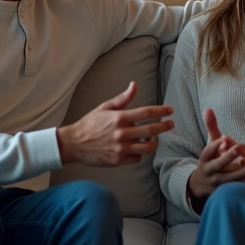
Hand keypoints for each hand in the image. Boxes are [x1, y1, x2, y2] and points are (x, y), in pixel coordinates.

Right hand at [57, 82, 174, 166]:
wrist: (73, 143)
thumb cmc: (89, 124)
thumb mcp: (105, 107)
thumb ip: (122, 99)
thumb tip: (134, 84)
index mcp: (119, 118)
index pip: (146, 112)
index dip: (161, 111)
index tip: (170, 110)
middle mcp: (121, 133)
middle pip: (151, 130)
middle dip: (164, 126)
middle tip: (170, 124)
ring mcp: (120, 148)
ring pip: (147, 147)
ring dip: (153, 142)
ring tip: (153, 139)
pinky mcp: (118, 160)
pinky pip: (137, 158)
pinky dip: (139, 153)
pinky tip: (137, 148)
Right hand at [187, 109, 244, 198]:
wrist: (204, 183)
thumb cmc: (211, 158)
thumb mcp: (210, 143)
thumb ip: (211, 126)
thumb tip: (208, 108)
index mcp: (204, 158)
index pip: (208, 150)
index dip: (216, 145)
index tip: (224, 139)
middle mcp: (209, 170)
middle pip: (216, 165)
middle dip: (226, 158)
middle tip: (237, 149)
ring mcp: (216, 182)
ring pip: (227, 179)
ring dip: (240, 173)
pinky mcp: (224, 191)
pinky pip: (233, 188)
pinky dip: (242, 184)